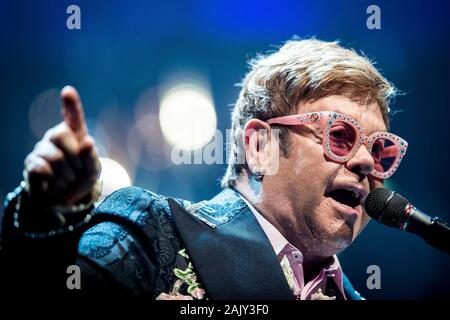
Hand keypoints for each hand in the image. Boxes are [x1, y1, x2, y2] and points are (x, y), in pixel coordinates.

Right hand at [24, 86, 99, 204]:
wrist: (65, 199)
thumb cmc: (81, 178)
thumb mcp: (93, 170)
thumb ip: (91, 156)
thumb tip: (87, 141)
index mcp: (75, 134)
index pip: (73, 116)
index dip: (71, 104)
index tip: (68, 91)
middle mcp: (56, 137)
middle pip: (62, 135)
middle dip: (75, 157)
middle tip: (77, 170)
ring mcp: (42, 149)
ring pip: (55, 157)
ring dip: (67, 174)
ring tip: (67, 179)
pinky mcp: (32, 164)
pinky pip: (42, 169)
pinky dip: (54, 181)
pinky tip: (55, 184)